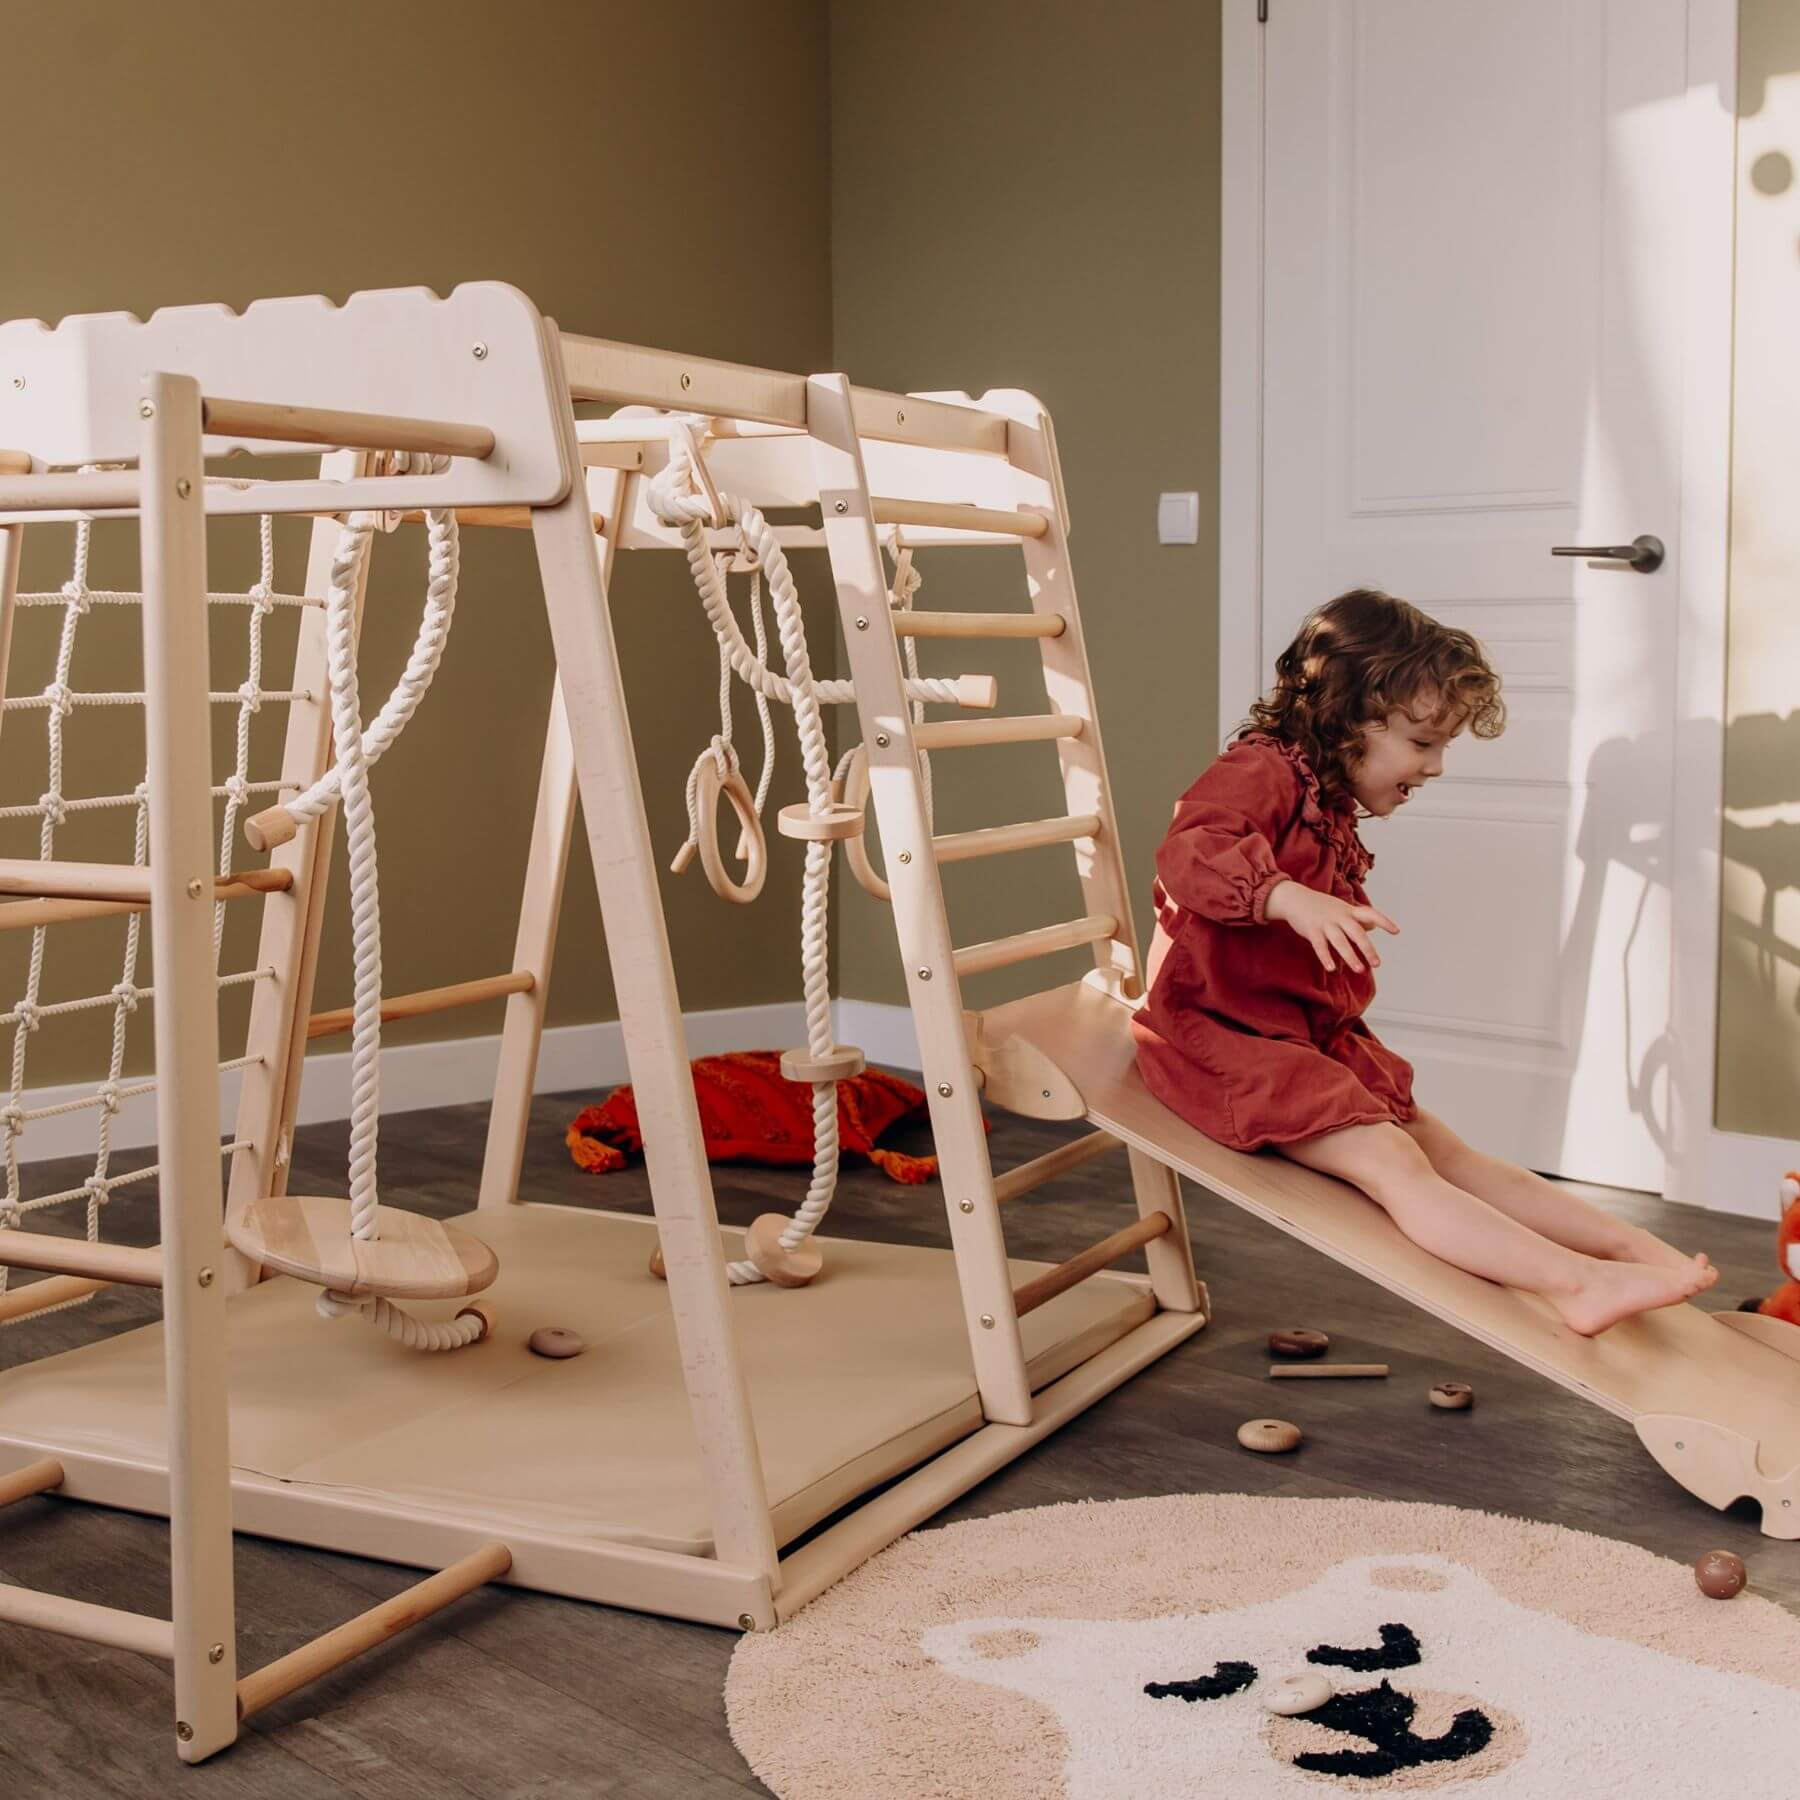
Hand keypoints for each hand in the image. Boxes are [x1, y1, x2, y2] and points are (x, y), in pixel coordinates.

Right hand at [1263, 879, 1398, 973]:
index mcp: (1348, 911)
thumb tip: (1373, 926)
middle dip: (1368, 949)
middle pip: (1357, 933)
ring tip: (1360, 970)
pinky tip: (1332, 969)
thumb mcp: (1340, 908)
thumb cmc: (1319, 905)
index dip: (1383, 921)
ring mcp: (1325, 924)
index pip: (1370, 914)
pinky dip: (1326, 958)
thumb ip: (1357, 917)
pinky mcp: (1312, 931)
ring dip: (1351, 957)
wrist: (1294, 898)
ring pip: (1340, 942)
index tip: (1396, 931)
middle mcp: (1339, 917)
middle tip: (1377, 963)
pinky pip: (1320, 946)